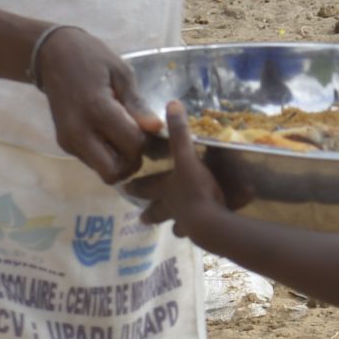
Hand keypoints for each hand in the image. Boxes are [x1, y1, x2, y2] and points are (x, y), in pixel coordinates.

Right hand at [33, 26, 161, 187]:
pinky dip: (105, 155)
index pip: (132, 145)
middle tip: (136, 143)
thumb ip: (137, 104)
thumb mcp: (121, 73)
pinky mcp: (64, 144)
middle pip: (113, 173)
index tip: (147, 127)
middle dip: (131, 163)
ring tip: (122, 136)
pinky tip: (107, 134)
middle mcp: (79, 132)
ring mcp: (68, 141)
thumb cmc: (91, 58)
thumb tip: (156, 128)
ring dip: (118, 161)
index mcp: (97, 109)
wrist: (52, 55)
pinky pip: (91, 161)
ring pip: (101, 171)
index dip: (146, 141)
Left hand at [130, 105, 237, 237]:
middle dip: (150, 213)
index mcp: (166, 189)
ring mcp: (187, 224)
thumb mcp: (188, 157)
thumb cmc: (197, 190)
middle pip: (158, 211)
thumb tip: (171, 103)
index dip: (136, 186)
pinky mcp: (204, 235)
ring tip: (175, 229)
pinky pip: (198, 233)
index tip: (125, 188)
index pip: (146, 187)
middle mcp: (173, 207)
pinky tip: (203, 234)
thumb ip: (180, 132)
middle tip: (141, 219)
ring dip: (176, 225)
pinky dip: (199, 232)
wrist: (213, 224)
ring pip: (177, 225)